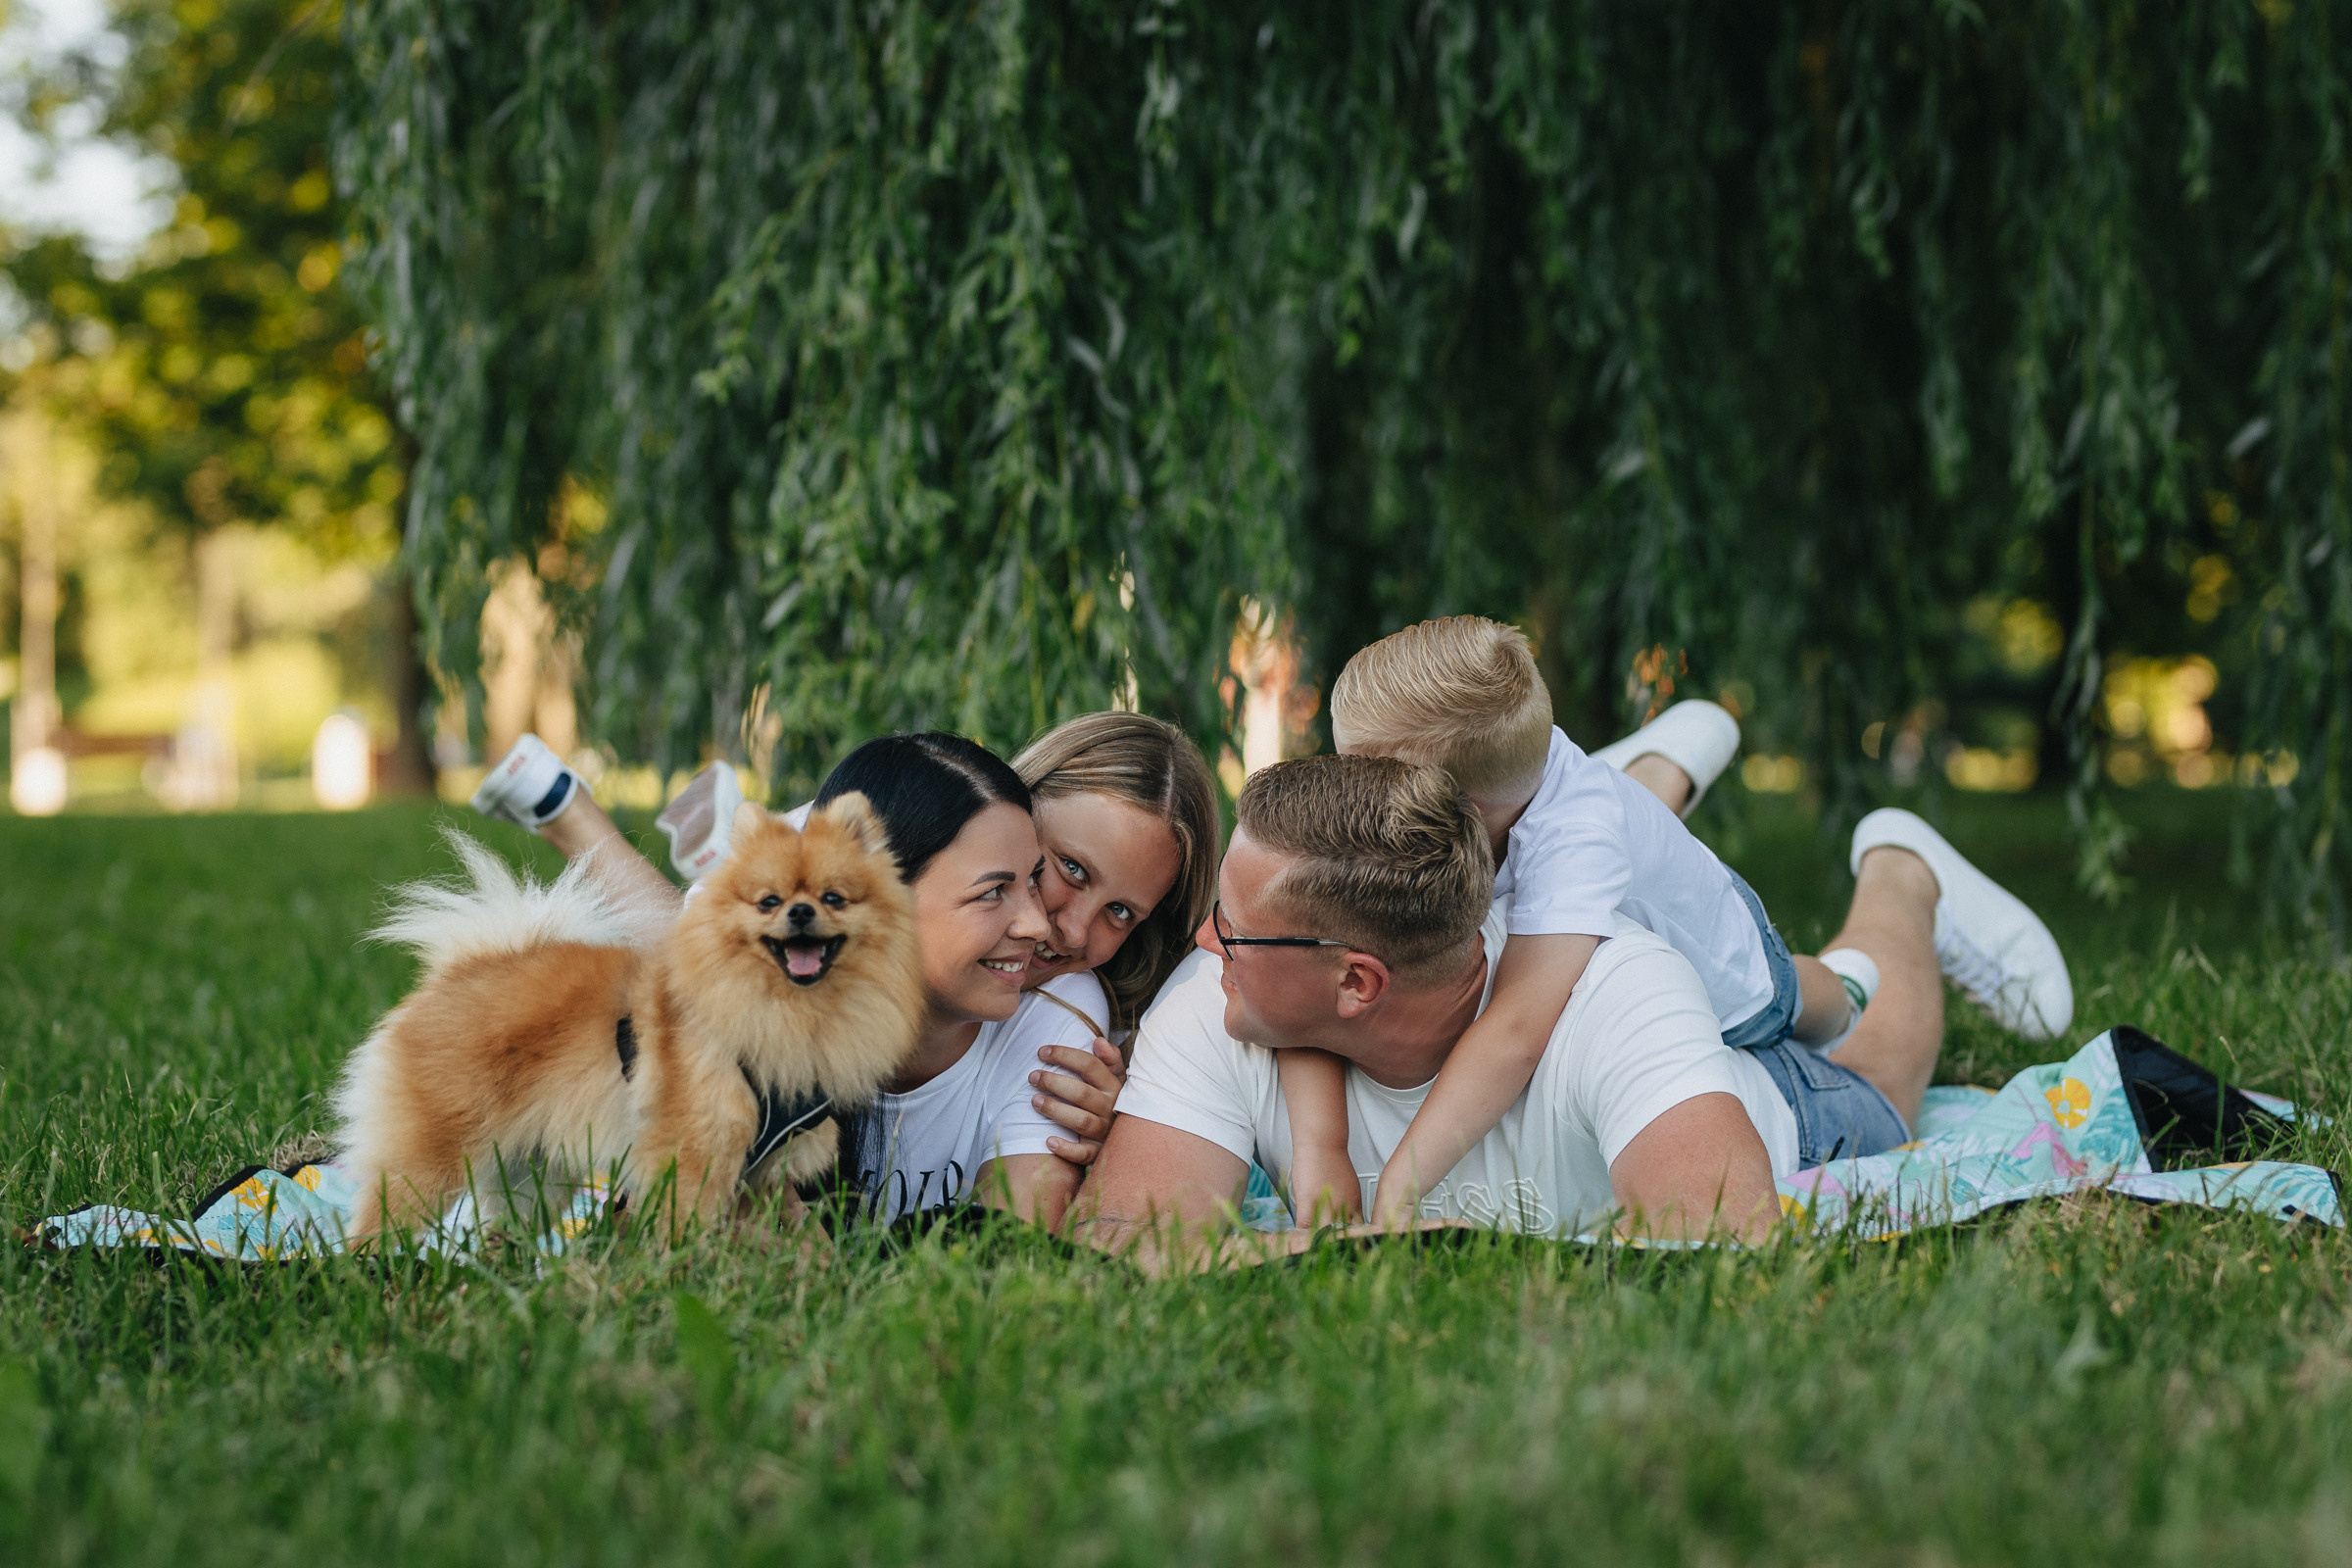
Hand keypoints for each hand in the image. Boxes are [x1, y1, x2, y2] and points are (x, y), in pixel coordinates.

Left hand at [1030, 1036, 1125, 1165]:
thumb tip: (1099, 1041)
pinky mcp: (1098, 1151)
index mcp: (1114, 1086)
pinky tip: (1049, 1141)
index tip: (1042, 1052)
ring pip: (1081, 1121)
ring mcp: (1105, 1131)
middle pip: (1082, 1093)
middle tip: (1033, 1076)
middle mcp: (1111, 1108)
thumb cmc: (1114, 1100)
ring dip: (1056, 1110)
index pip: (1090, 1065)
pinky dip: (1067, 1149)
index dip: (1065, 1056)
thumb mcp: (1117, 1078)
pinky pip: (1083, 1153)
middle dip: (1054, 1082)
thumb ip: (1110, 1059)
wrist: (1132, 1137)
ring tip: (1035, 1101)